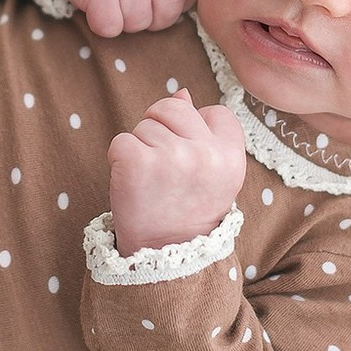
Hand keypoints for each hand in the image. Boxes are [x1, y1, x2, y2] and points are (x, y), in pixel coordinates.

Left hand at [107, 88, 247, 250]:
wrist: (164, 258)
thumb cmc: (186, 211)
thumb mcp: (210, 173)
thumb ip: (201, 132)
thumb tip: (181, 92)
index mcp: (232, 156)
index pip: (213, 111)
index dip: (195, 130)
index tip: (191, 162)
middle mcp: (205, 154)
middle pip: (173, 107)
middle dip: (161, 130)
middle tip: (164, 170)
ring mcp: (172, 157)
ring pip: (144, 125)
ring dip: (141, 149)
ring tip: (151, 183)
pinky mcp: (138, 163)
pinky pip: (121, 141)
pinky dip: (118, 160)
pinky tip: (131, 184)